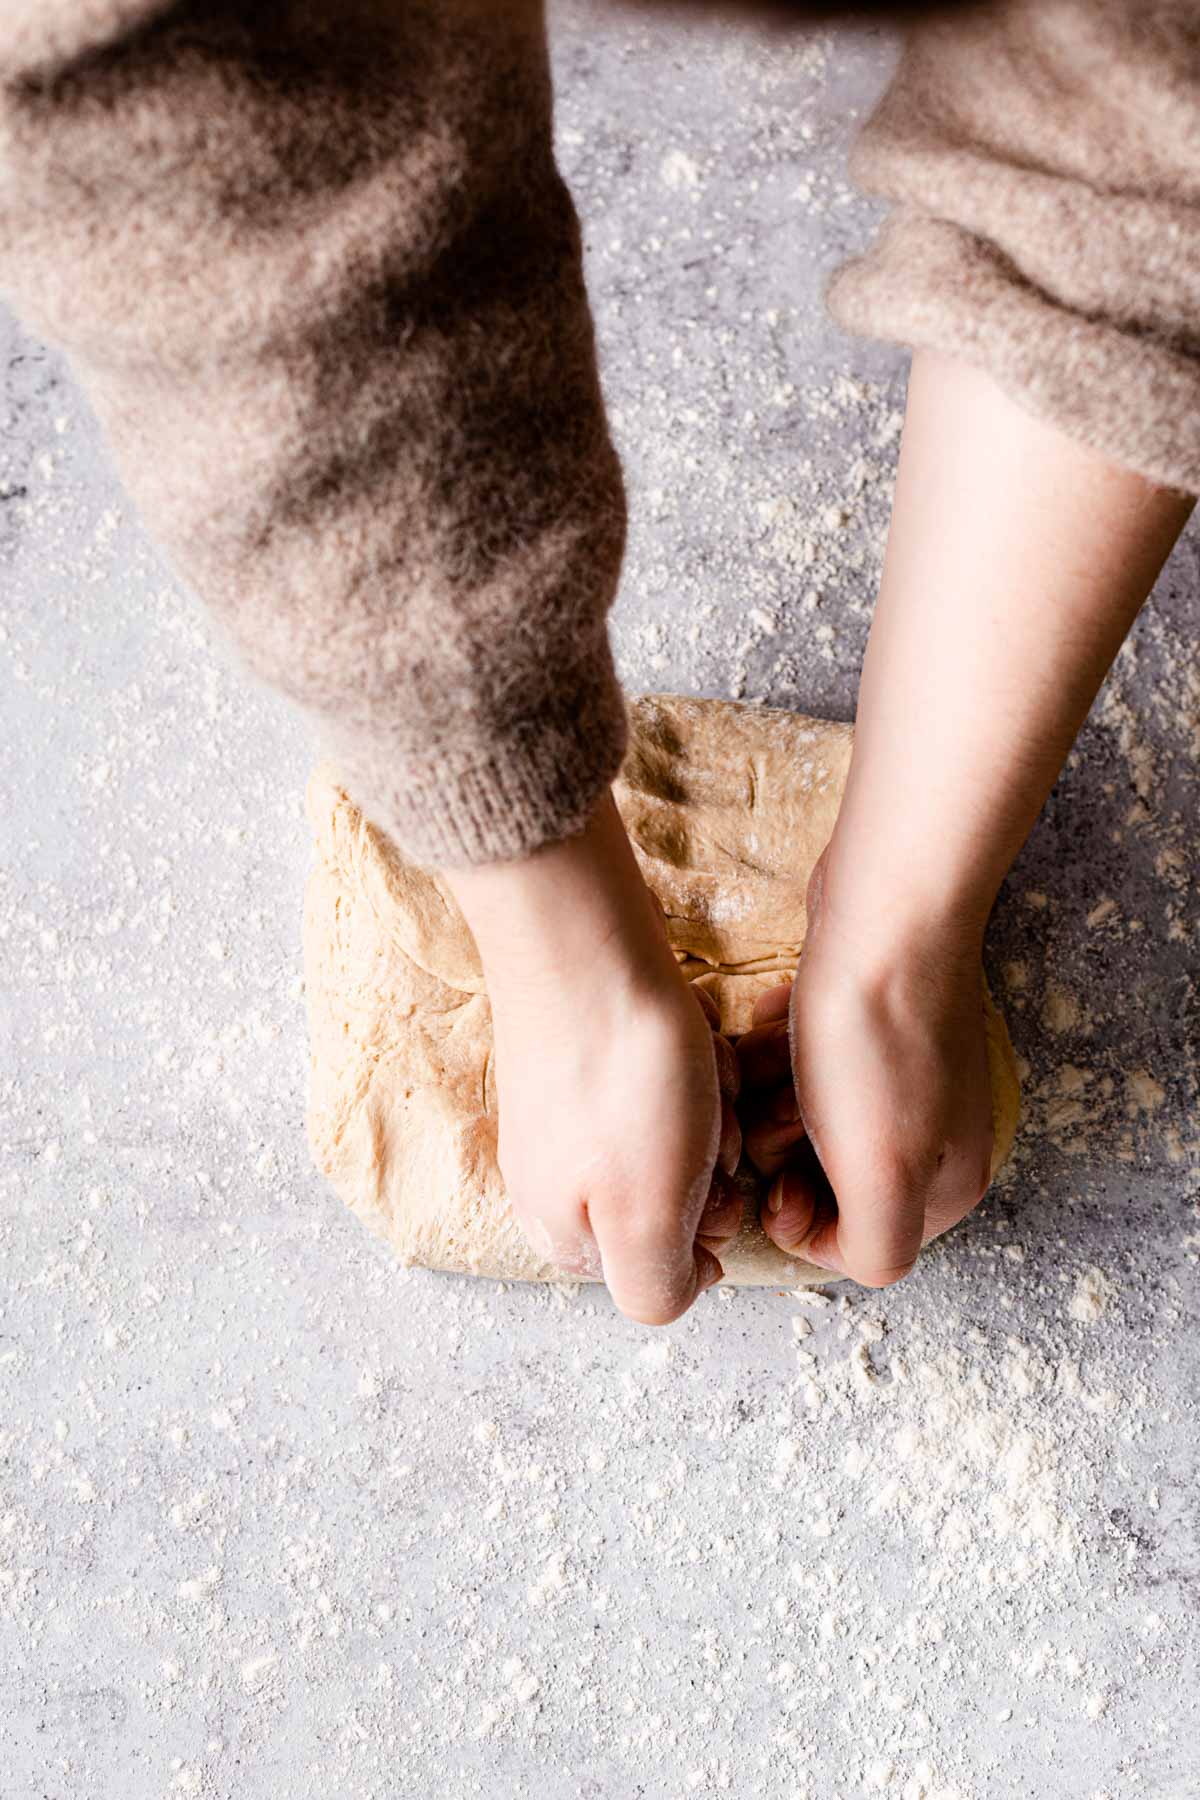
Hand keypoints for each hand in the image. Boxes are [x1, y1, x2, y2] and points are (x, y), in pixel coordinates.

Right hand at [445, 793, 741, 1324]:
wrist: (584, 947)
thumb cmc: (621, 1081)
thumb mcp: (645, 1217)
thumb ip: (654, 1286)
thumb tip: (680, 1289)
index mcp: (565, 1232)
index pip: (665, 1267)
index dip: (704, 1224)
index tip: (705, 1177)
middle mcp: (561, 1181)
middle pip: (680, 1198)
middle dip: (712, 1159)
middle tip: (705, 1116)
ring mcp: (574, 1116)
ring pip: (685, 1136)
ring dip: (712, 1105)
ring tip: (700, 1069)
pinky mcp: (592, 1058)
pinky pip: (668, 1080)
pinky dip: (695, 1062)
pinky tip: (690, 1038)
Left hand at [737, 849, 992, 1285]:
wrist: (886, 913)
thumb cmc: (877, 1039)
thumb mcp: (882, 1170)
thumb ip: (874, 1246)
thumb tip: (846, 1257)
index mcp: (943, 1184)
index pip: (850, 1244)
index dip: (795, 1218)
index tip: (773, 1177)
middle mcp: (929, 1135)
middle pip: (819, 1180)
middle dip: (778, 1146)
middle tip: (775, 1105)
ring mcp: (898, 1077)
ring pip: (798, 1116)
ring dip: (768, 1091)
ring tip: (771, 1055)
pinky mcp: (865, 1028)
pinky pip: (799, 1061)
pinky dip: (776, 1046)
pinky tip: (773, 1020)